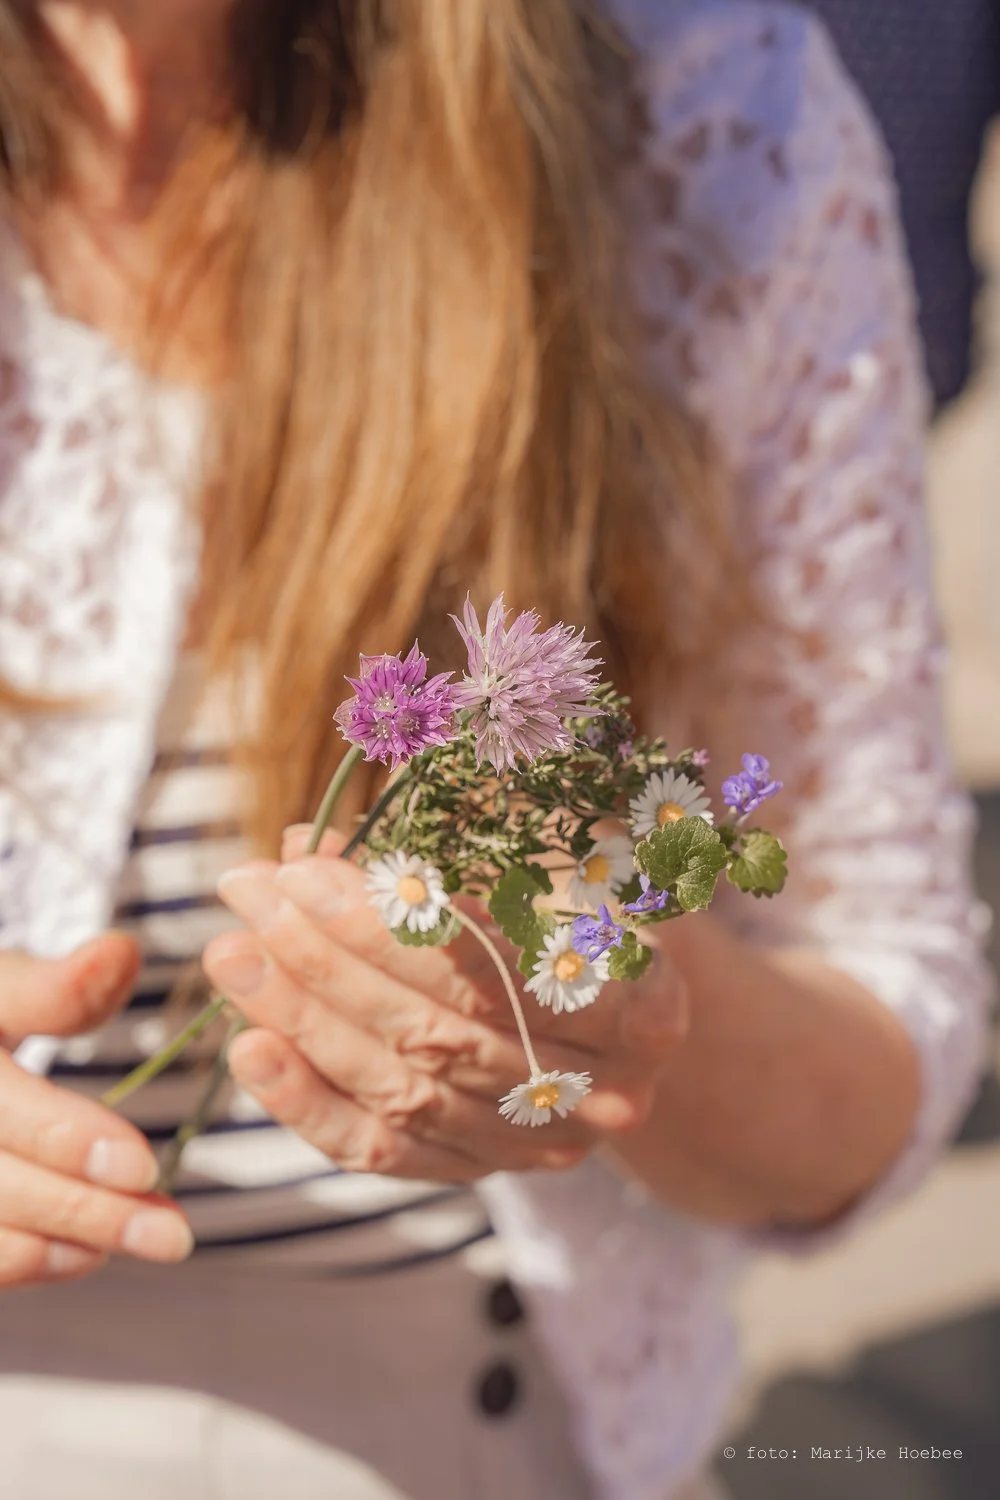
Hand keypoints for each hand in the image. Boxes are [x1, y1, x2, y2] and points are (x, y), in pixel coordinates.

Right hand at [0, 935, 193, 1285]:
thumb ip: (61, 985)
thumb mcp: (2, 987)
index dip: (73, 1140)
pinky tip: (89, 1250)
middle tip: (172, 1232)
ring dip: (72, 1242)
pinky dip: (35, 1261)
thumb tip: (120, 952)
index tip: (146, 1165)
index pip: (11, 1109)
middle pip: (3, 1185)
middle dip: (91, 1211)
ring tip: (148, 1234)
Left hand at [204, 830, 688, 1182]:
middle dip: (328, 957)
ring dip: (302, 1018)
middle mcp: (603, 1095)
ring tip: (231, 952)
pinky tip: (248, 1045)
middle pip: (440, 1031)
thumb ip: (443, 850)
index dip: (397, 922)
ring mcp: (535, 1146)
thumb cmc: (580, 910)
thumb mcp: (541, 862)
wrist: (613, 1008)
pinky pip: (381, 1150)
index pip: (503, 971)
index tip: (310, 866)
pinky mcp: (475, 1172)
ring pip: (402, 1090)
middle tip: (252, 892)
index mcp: (645, 1007)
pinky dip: (307, 1100)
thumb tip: (310, 842)